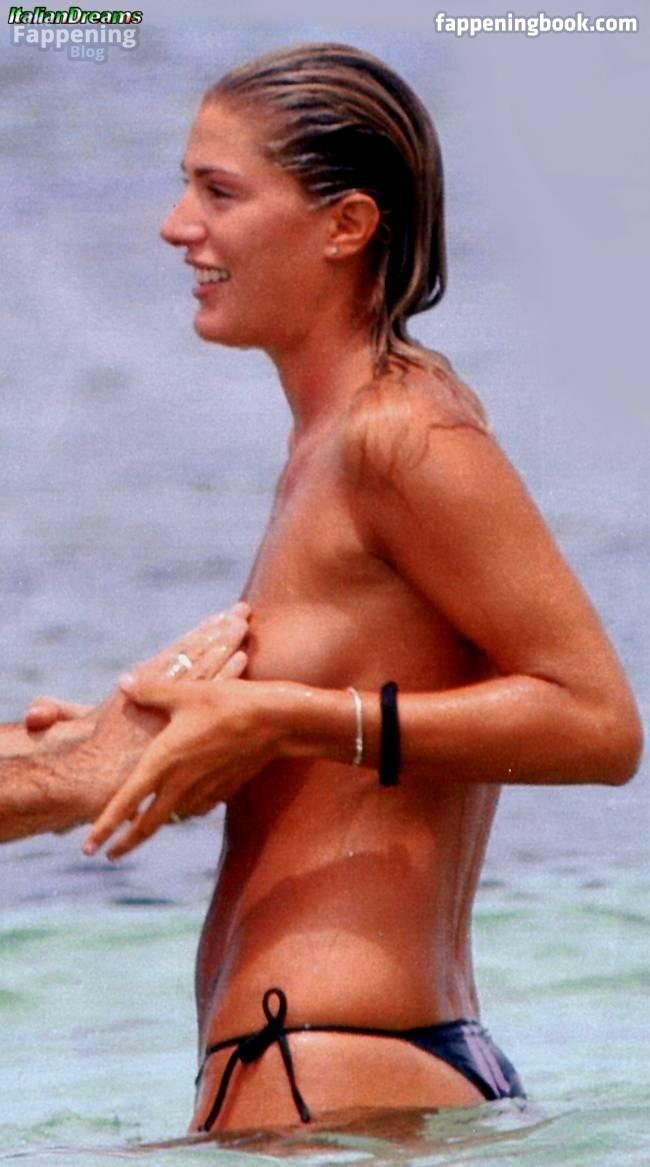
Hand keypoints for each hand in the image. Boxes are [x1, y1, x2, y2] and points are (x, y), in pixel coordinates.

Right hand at [24, 601, 250, 730]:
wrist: (90, 777)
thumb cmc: (85, 752)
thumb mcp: (79, 727)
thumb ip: (70, 711)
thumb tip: (41, 708)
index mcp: (138, 687)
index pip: (175, 654)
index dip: (197, 635)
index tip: (218, 616)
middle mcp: (157, 693)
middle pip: (195, 657)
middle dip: (218, 635)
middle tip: (241, 613)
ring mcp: (172, 705)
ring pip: (205, 670)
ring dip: (226, 648)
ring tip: (243, 631)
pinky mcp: (183, 717)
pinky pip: (210, 693)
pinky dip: (227, 675)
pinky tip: (243, 661)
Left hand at [82, 676, 278, 859]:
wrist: (275, 721)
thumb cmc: (227, 703)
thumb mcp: (185, 693)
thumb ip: (151, 692)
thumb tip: (124, 683)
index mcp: (163, 761)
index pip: (126, 803)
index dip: (105, 826)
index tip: (89, 847)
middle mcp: (180, 783)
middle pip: (148, 824)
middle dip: (127, 842)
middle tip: (111, 855)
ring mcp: (204, 790)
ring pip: (174, 816)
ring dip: (158, 823)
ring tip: (145, 825)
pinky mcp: (224, 789)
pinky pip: (198, 807)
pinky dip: (186, 809)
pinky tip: (185, 805)